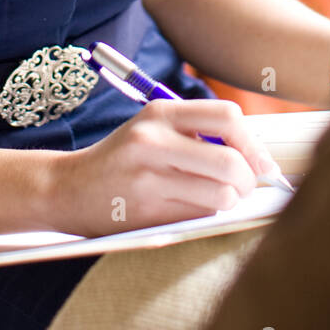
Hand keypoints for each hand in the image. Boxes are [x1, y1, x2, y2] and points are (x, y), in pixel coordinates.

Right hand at [49, 98, 275, 237]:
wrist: (68, 187)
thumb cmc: (122, 158)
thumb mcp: (153, 129)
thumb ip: (196, 132)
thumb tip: (256, 156)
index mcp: (160, 113)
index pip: (227, 117)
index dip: (253, 143)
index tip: (261, 162)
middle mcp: (154, 140)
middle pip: (231, 161)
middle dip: (249, 180)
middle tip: (245, 187)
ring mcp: (149, 177)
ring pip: (221, 195)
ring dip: (230, 202)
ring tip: (220, 199)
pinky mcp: (147, 211)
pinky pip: (200, 216)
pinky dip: (207, 215)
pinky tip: (192, 209)